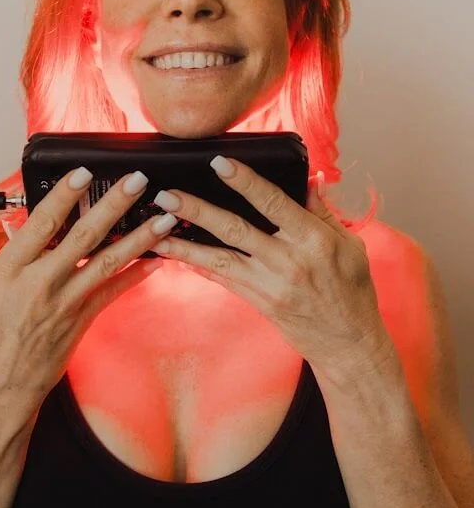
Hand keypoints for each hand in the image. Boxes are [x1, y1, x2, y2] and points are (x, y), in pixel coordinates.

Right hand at [0, 168, 175, 424]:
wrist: (0, 383)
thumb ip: (18, 251)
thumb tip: (38, 220)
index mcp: (10, 268)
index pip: (42, 223)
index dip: (66, 194)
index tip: (85, 172)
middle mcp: (39, 282)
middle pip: (83, 235)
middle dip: (114, 204)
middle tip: (137, 181)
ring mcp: (64, 302)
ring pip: (107, 261)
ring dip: (139, 237)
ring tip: (163, 218)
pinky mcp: (82, 320)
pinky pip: (114, 291)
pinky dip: (136, 274)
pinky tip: (156, 259)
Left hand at [149, 158, 395, 382]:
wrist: (348, 344)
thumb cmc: (352, 290)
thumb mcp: (349, 245)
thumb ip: (323, 212)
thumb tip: (309, 178)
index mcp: (313, 240)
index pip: (273, 203)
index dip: (245, 181)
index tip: (218, 163)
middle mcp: (288, 262)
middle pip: (235, 229)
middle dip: (198, 210)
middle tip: (166, 195)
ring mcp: (270, 284)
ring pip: (220, 258)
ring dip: (185, 242)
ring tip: (156, 227)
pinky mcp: (259, 301)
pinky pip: (223, 279)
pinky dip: (199, 264)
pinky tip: (176, 253)